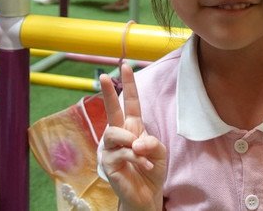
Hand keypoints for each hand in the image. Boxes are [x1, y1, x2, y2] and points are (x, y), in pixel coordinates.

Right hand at [99, 64, 166, 210]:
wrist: (147, 194)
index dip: (128, 84)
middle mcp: (119, 134)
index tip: (125, 66)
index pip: (130, 102)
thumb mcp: (159, 152)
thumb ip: (151, 142)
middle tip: (103, 76)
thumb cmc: (151, 169)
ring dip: (131, 142)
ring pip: (115, 133)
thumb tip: (135, 142)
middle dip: (108, 92)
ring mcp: (111, 148)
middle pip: (111, 110)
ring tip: (142, 153)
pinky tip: (146, 165)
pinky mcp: (108, 163)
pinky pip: (122, 153)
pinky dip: (137, 158)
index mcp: (133, 126)